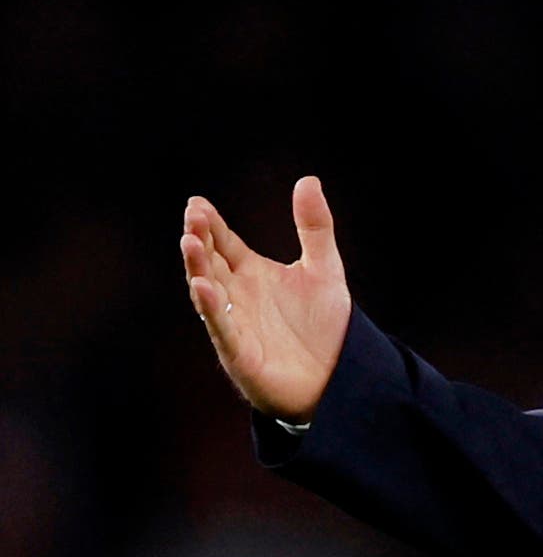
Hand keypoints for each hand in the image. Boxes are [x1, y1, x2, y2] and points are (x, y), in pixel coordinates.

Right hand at [181, 176, 352, 420]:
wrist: (338, 377)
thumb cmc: (323, 325)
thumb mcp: (324, 268)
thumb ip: (315, 227)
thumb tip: (308, 179)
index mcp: (252, 274)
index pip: (225, 243)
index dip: (211, 224)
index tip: (197, 203)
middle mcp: (237, 296)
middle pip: (211, 262)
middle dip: (200, 239)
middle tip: (193, 216)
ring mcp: (236, 324)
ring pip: (209, 292)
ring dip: (198, 269)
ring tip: (190, 242)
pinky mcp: (241, 353)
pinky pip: (223, 328)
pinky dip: (213, 309)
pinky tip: (204, 288)